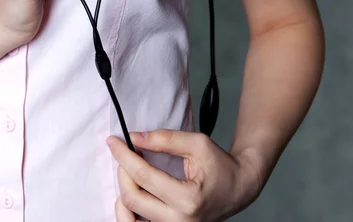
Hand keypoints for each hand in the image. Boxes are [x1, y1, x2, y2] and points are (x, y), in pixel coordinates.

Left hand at [107, 130, 262, 221]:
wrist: (238, 188)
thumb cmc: (221, 166)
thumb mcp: (197, 144)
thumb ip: (165, 139)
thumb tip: (135, 138)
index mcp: (188, 199)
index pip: (143, 176)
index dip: (124, 155)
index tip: (114, 141)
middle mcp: (179, 221)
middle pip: (132, 198)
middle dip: (122, 171)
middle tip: (125, 154)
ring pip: (129, 216)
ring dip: (123, 191)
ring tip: (129, 174)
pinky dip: (128, 209)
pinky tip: (132, 191)